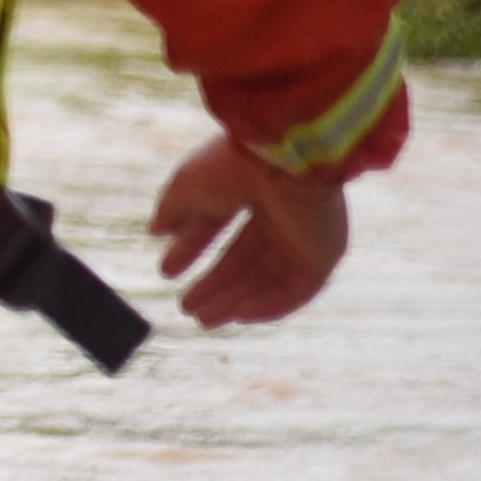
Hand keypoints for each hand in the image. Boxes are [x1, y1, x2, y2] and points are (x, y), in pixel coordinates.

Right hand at [150, 127, 346, 325]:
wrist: (281, 162)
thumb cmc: (231, 165)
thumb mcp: (188, 186)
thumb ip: (172, 210)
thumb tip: (156, 231)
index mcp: (250, 187)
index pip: (219, 226)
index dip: (192, 249)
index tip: (167, 272)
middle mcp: (279, 213)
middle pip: (244, 259)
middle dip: (215, 284)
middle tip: (186, 307)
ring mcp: (304, 236)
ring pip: (268, 279)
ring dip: (236, 301)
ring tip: (203, 318)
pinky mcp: (324, 255)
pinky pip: (297, 290)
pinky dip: (270, 306)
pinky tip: (239, 315)